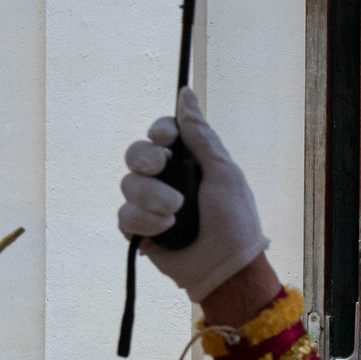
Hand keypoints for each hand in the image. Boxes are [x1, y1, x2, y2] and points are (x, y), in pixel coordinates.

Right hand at [119, 87, 269, 303]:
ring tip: (176, 213)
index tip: (164, 140)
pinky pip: (125, 215)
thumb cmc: (235, 220)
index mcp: (190, 163)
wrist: (228, 267)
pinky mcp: (139, 230)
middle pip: (136, 154)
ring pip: (128, 184)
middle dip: (145, 159)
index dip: (158, 132)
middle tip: (160, 168)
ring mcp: (151, 204)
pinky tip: (167, 229)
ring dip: (152, 197)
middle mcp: (167, 179)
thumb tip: (186, 92)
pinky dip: (145, 221)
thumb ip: (201, 135)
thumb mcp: (224, 172)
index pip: (161, 134)